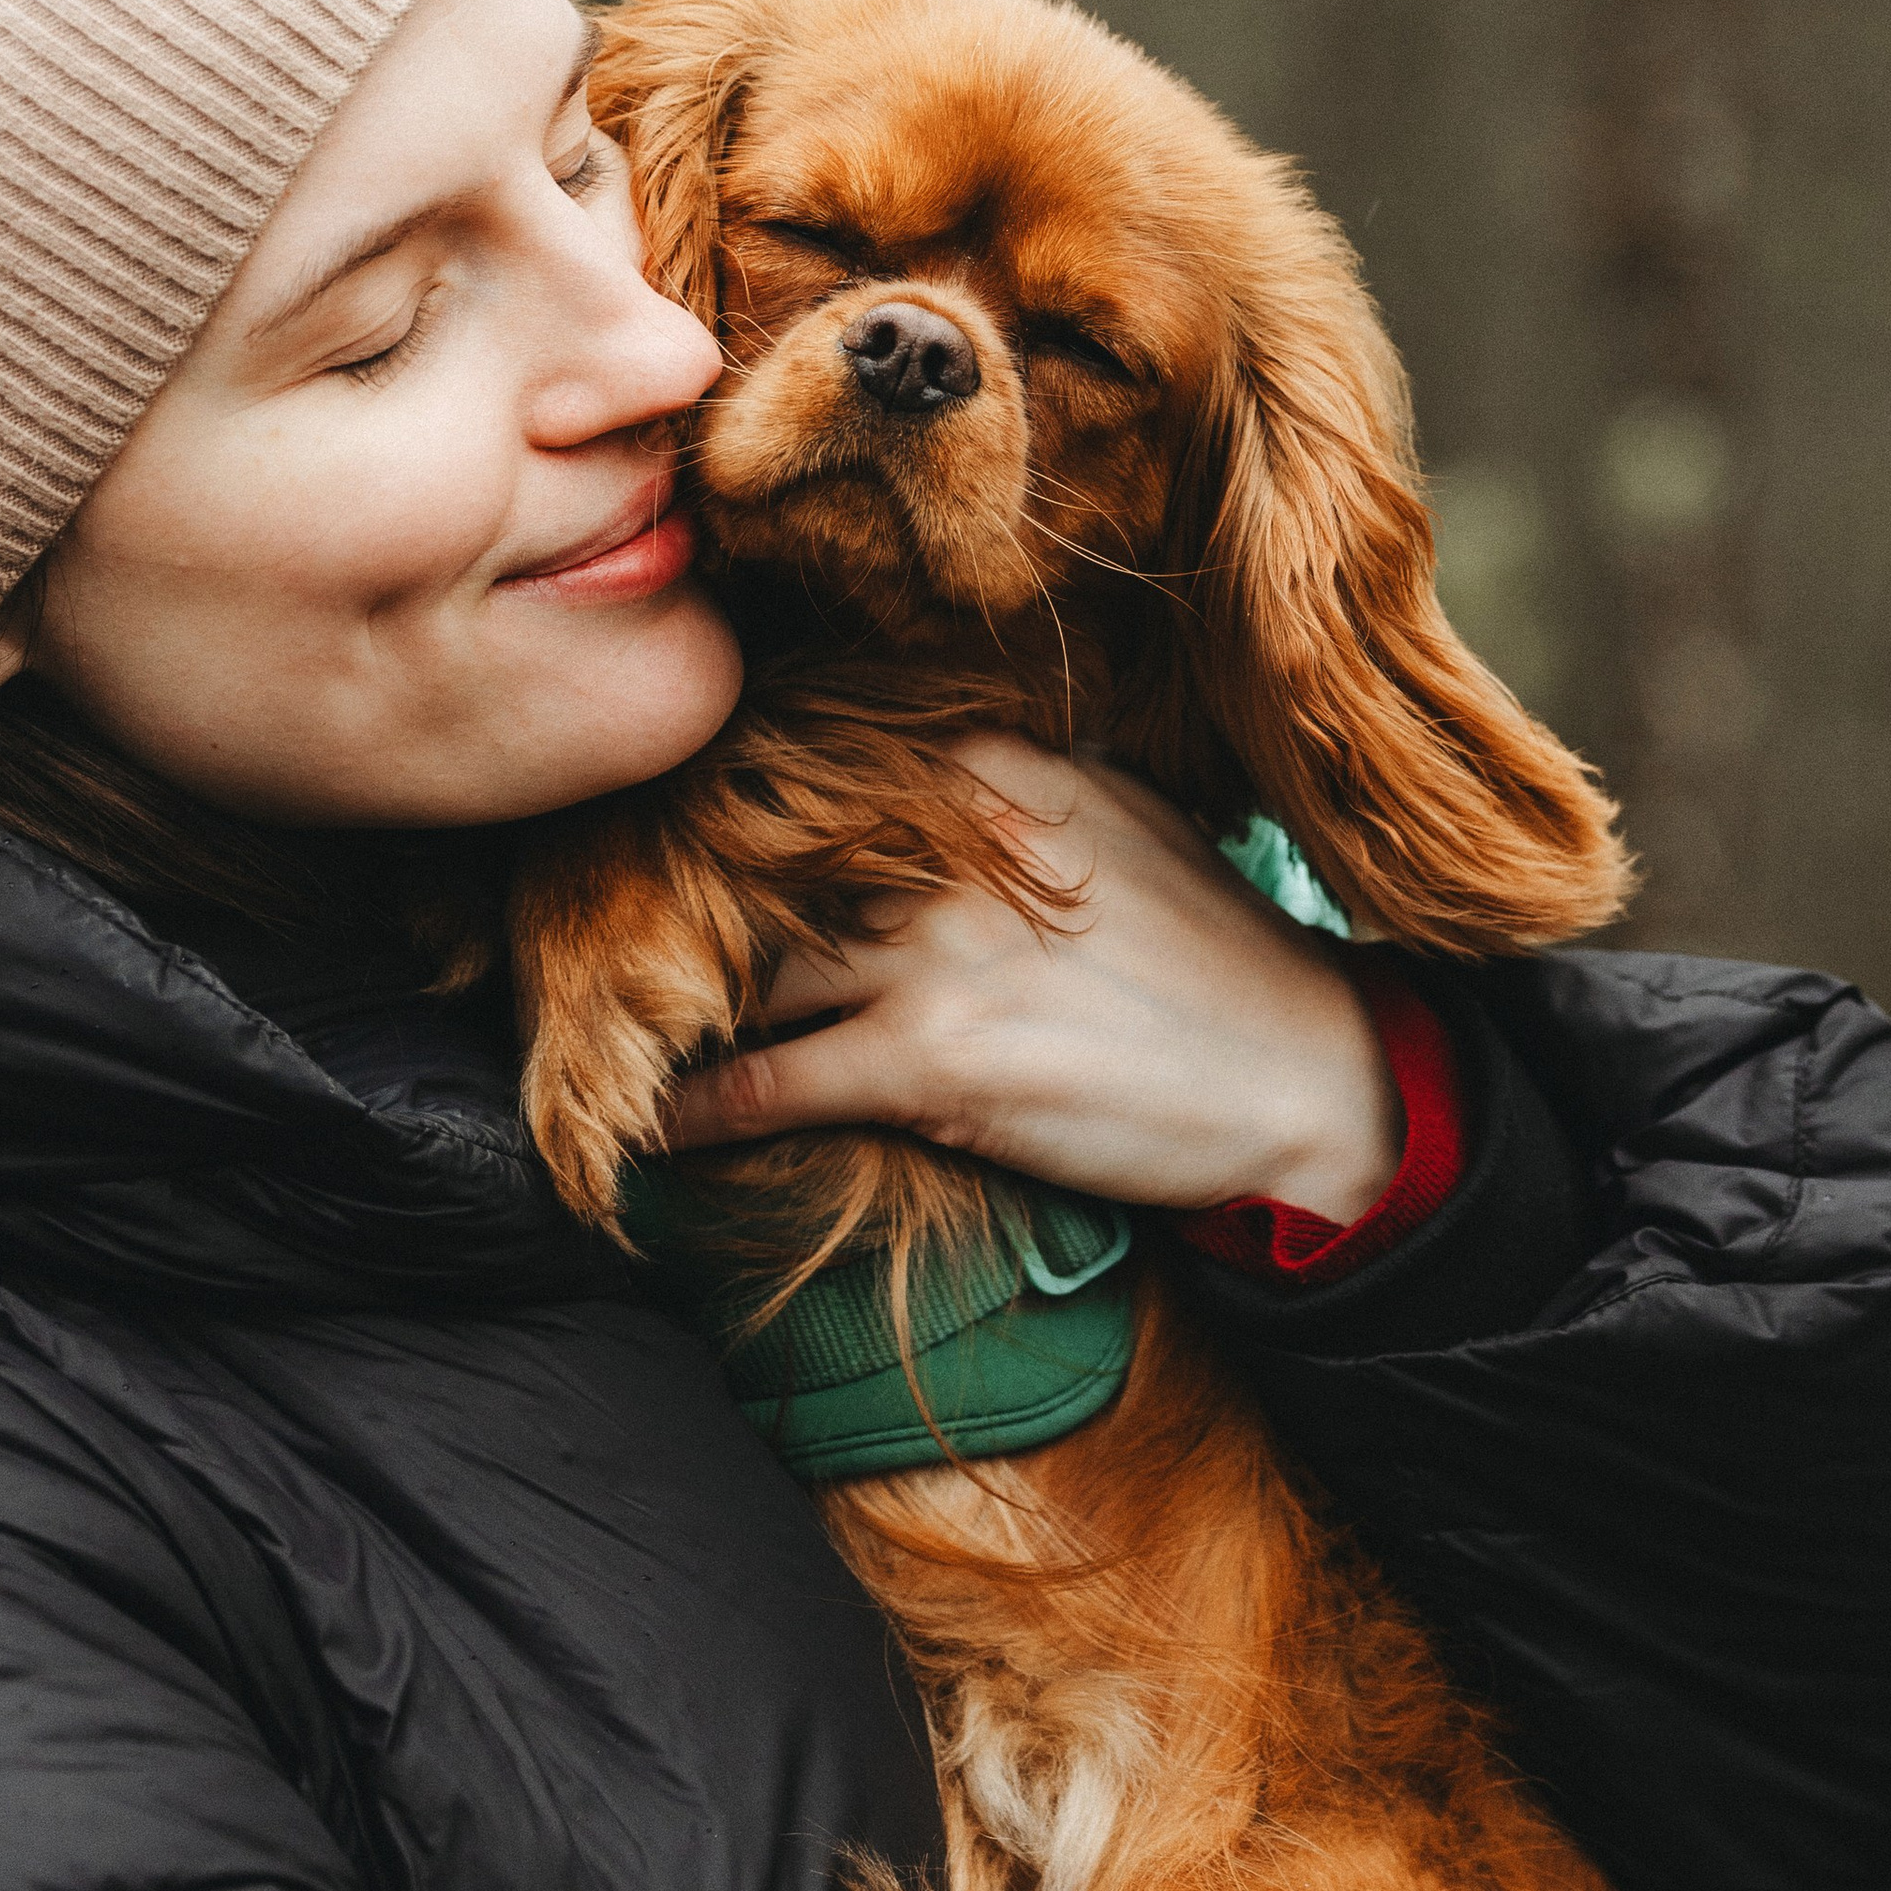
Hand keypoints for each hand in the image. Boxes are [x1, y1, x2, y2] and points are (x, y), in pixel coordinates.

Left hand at [662, 735, 1402, 1220]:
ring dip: (663, 1007)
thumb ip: (1015, 780)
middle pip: (751, 859)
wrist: (1305, 1075)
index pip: (808, 764)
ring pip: (742, 967)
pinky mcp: (933, 1058)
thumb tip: (927, 764)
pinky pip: (768, 1083)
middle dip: (664, 905)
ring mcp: (936, 951)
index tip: (646, 839)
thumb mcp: (1124, 817)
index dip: (714, 807)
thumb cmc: (1216, 953)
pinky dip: (695, 1110)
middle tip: (585, 938)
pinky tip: (644, 1127)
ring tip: (603, 1032)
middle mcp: (949, 842)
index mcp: (991, 767)